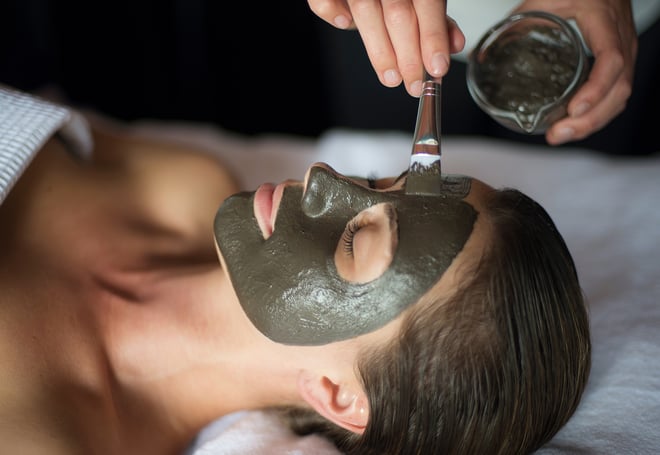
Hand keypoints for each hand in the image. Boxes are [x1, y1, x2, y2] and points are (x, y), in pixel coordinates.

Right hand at [307, 0, 465, 96]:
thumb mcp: (422, 0)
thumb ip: (436, 20)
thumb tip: (454, 44)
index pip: (427, 5)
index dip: (433, 38)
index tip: (437, 69)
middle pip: (398, 14)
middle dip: (408, 56)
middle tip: (414, 84)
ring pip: (365, 10)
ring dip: (379, 50)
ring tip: (391, 77)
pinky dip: (331, 11)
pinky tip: (344, 24)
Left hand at [512, 0, 636, 144]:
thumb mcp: (544, 0)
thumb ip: (516, 24)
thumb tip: (481, 56)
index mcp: (602, 20)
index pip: (610, 60)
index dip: (595, 89)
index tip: (574, 109)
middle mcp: (620, 38)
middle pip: (619, 87)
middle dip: (590, 118)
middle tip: (558, 133)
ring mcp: (624, 50)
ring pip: (620, 94)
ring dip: (593, 121)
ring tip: (561, 134)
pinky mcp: (620, 60)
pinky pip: (617, 91)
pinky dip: (599, 112)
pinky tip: (575, 123)